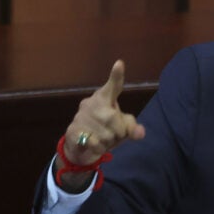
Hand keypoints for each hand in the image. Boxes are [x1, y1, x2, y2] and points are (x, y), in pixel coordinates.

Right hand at [58, 61, 145, 188]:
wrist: (81, 149)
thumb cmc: (105, 133)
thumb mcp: (123, 130)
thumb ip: (132, 127)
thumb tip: (139, 132)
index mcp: (103, 99)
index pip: (112, 87)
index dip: (116, 76)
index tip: (120, 64)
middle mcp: (90, 104)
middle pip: (114, 119)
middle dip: (119, 132)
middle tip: (112, 134)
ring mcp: (80, 117)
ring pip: (107, 133)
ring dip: (109, 142)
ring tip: (102, 139)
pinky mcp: (73, 131)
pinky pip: (95, 142)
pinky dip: (98, 147)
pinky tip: (93, 145)